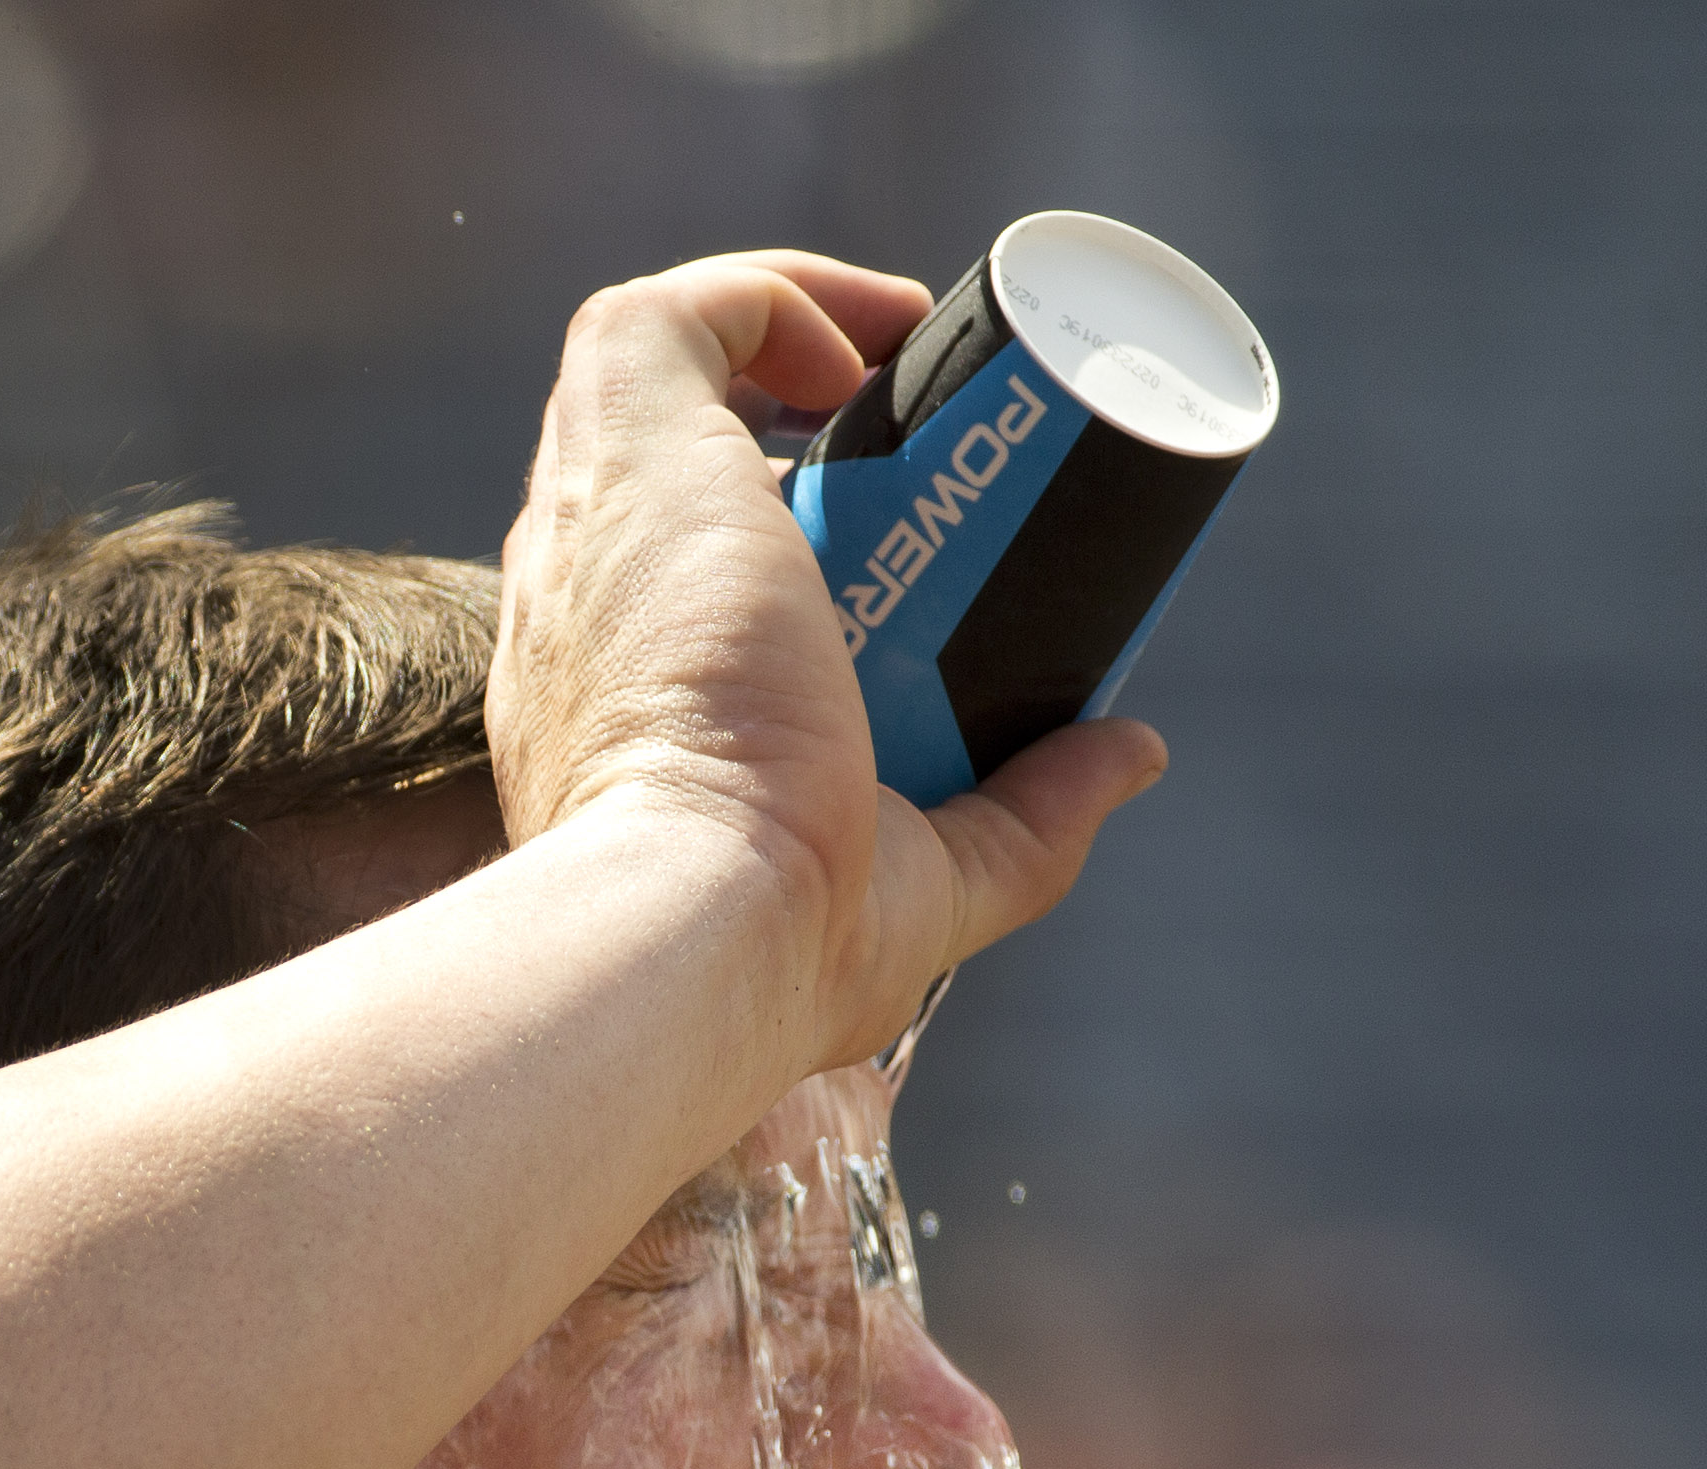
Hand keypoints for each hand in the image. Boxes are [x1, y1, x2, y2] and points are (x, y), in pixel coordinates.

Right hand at [489, 251, 1165, 1077]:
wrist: (707, 917)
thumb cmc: (788, 936)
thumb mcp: (934, 883)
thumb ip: (1030, 824)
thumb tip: (1132, 751)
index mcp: (613, 710)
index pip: (664, 584)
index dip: (768, 535)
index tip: (895, 534)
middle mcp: (574, 609)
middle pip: (666, 471)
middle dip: (779, 435)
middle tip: (923, 453)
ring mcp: (584, 531)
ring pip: (651, 373)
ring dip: (774, 341)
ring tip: (902, 365)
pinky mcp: (622, 452)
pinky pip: (672, 315)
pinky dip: (772, 293)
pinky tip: (878, 333)